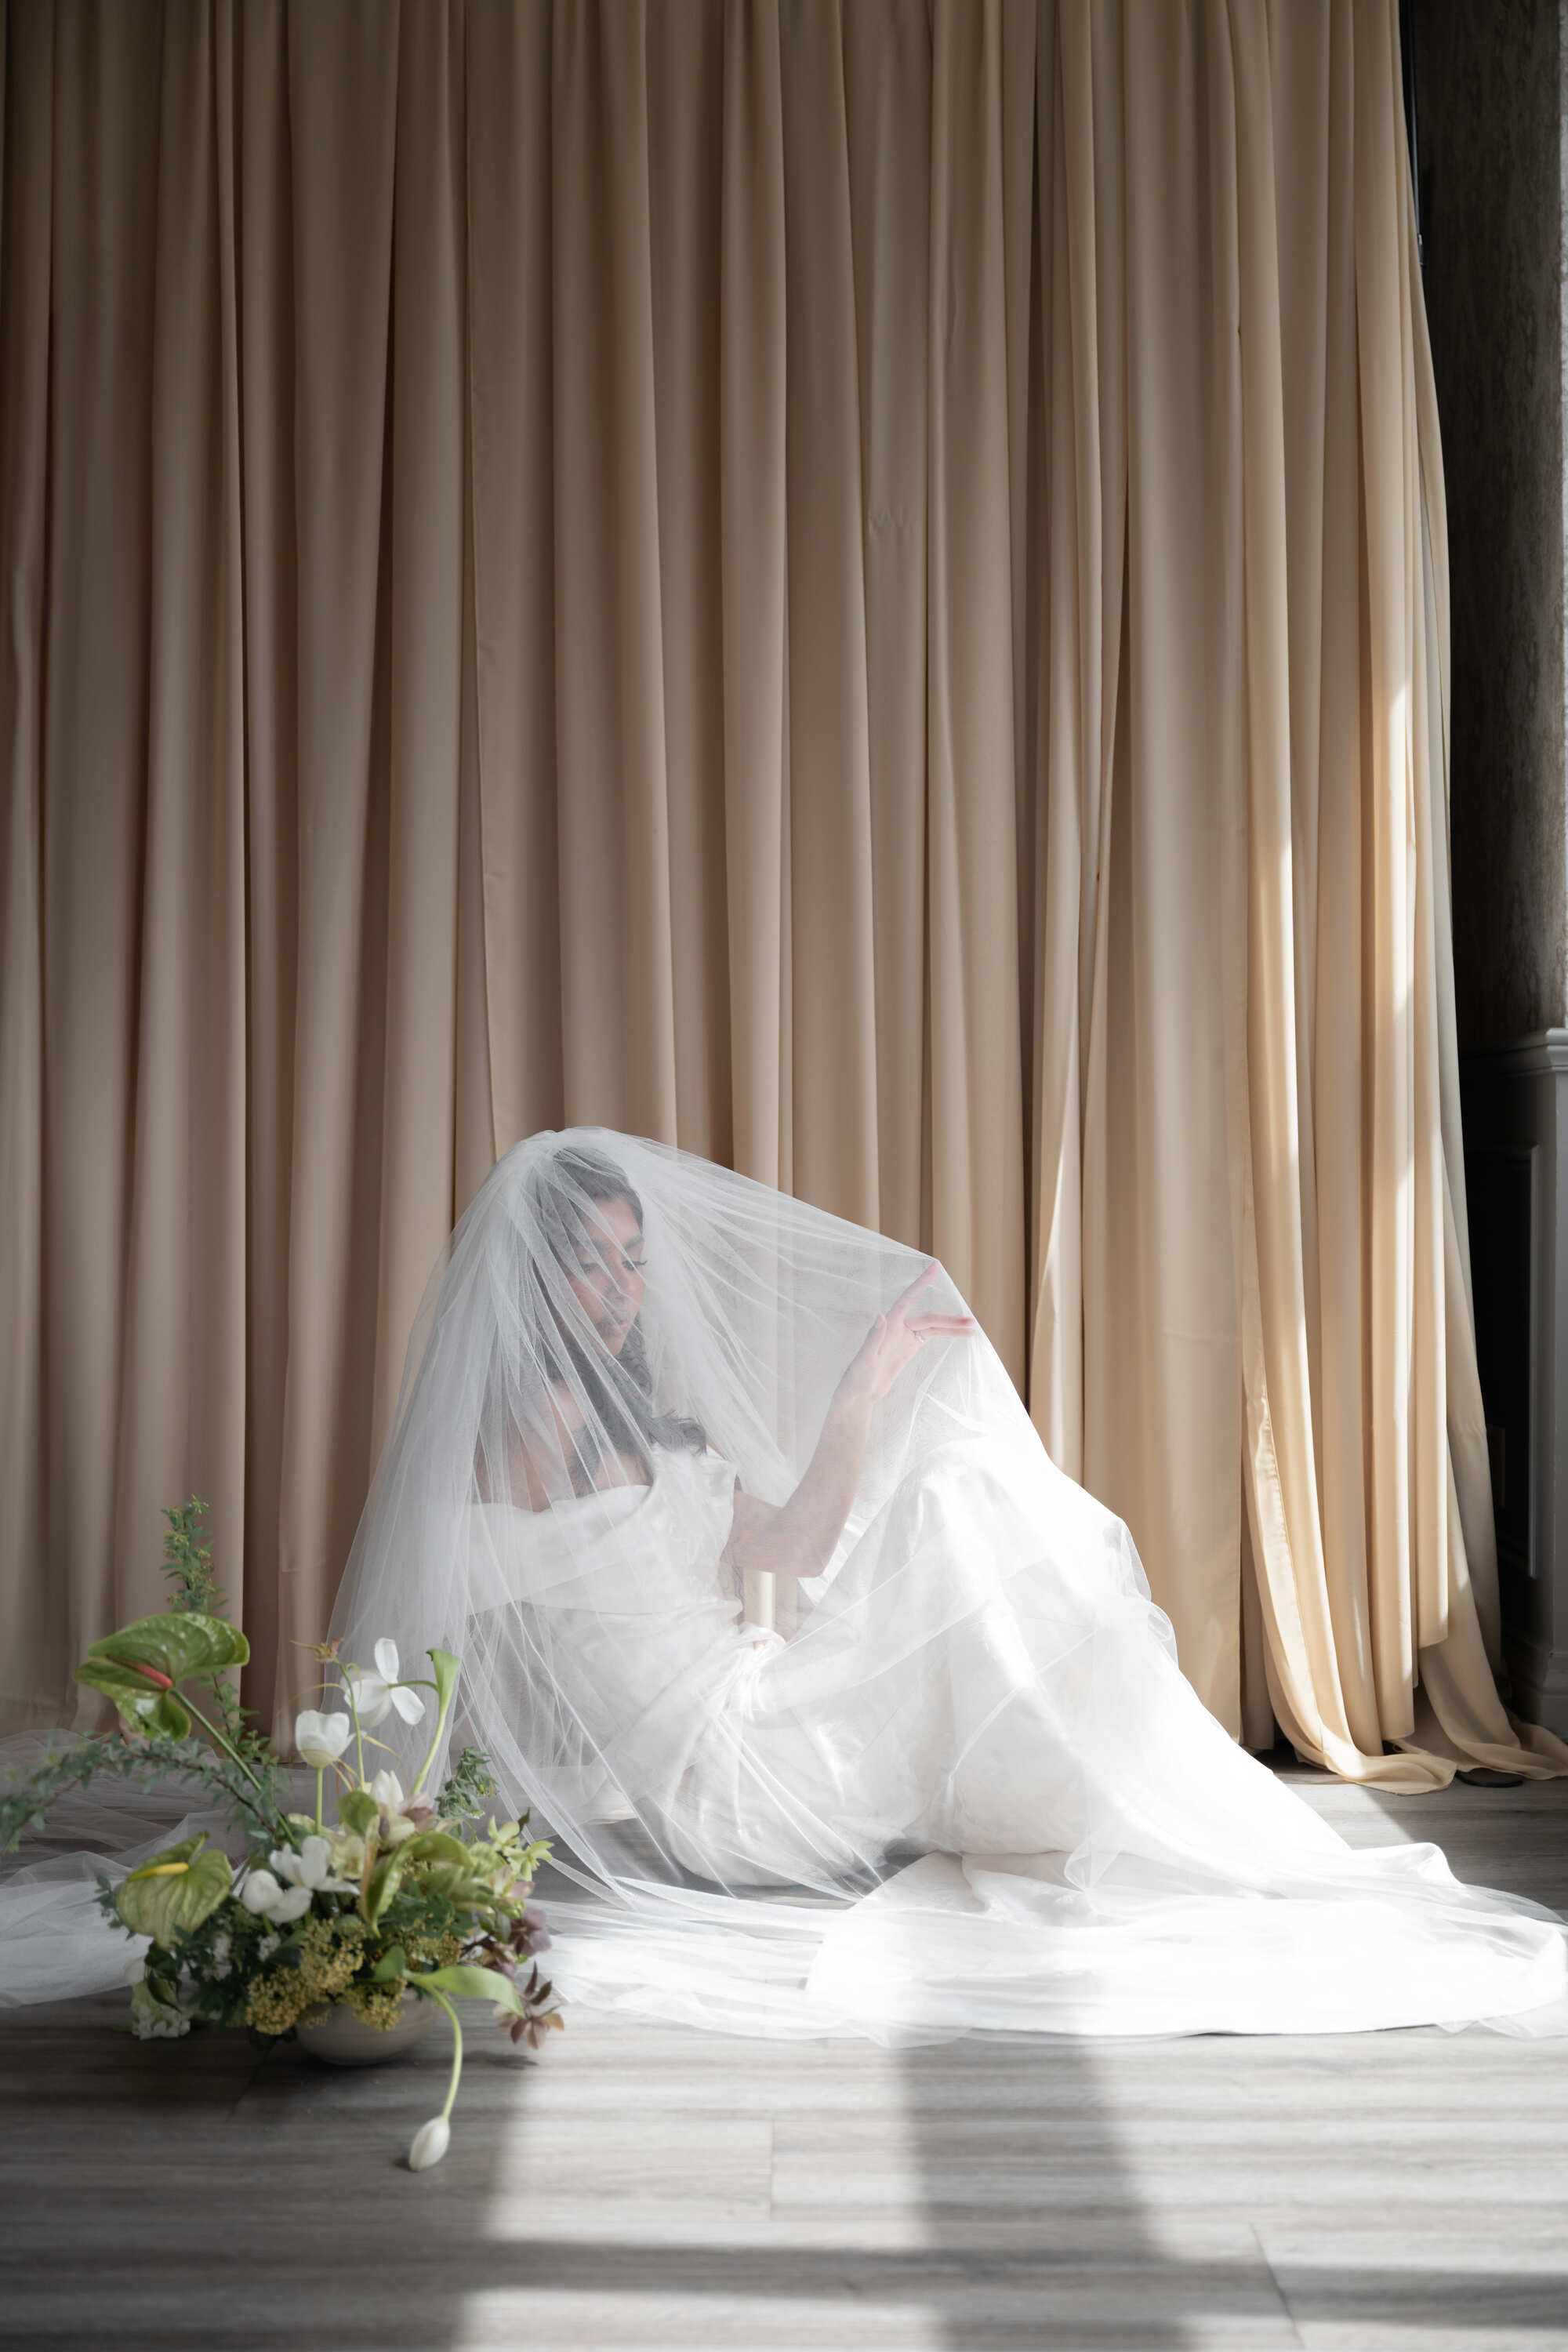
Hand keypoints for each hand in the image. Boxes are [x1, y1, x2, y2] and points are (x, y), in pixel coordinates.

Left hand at [835, 1263, 978, 1406]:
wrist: (860, 1393)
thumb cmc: (858, 1376)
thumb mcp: (864, 1359)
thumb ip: (873, 1338)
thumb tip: (880, 1315)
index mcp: (888, 1325)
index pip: (908, 1298)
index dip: (921, 1282)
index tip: (935, 1266)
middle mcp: (898, 1327)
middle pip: (928, 1317)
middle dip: (949, 1319)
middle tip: (970, 1321)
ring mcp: (905, 1337)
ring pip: (933, 1326)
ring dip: (951, 1326)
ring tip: (972, 1328)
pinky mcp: (910, 1348)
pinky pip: (931, 1336)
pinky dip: (946, 1334)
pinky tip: (960, 1333)